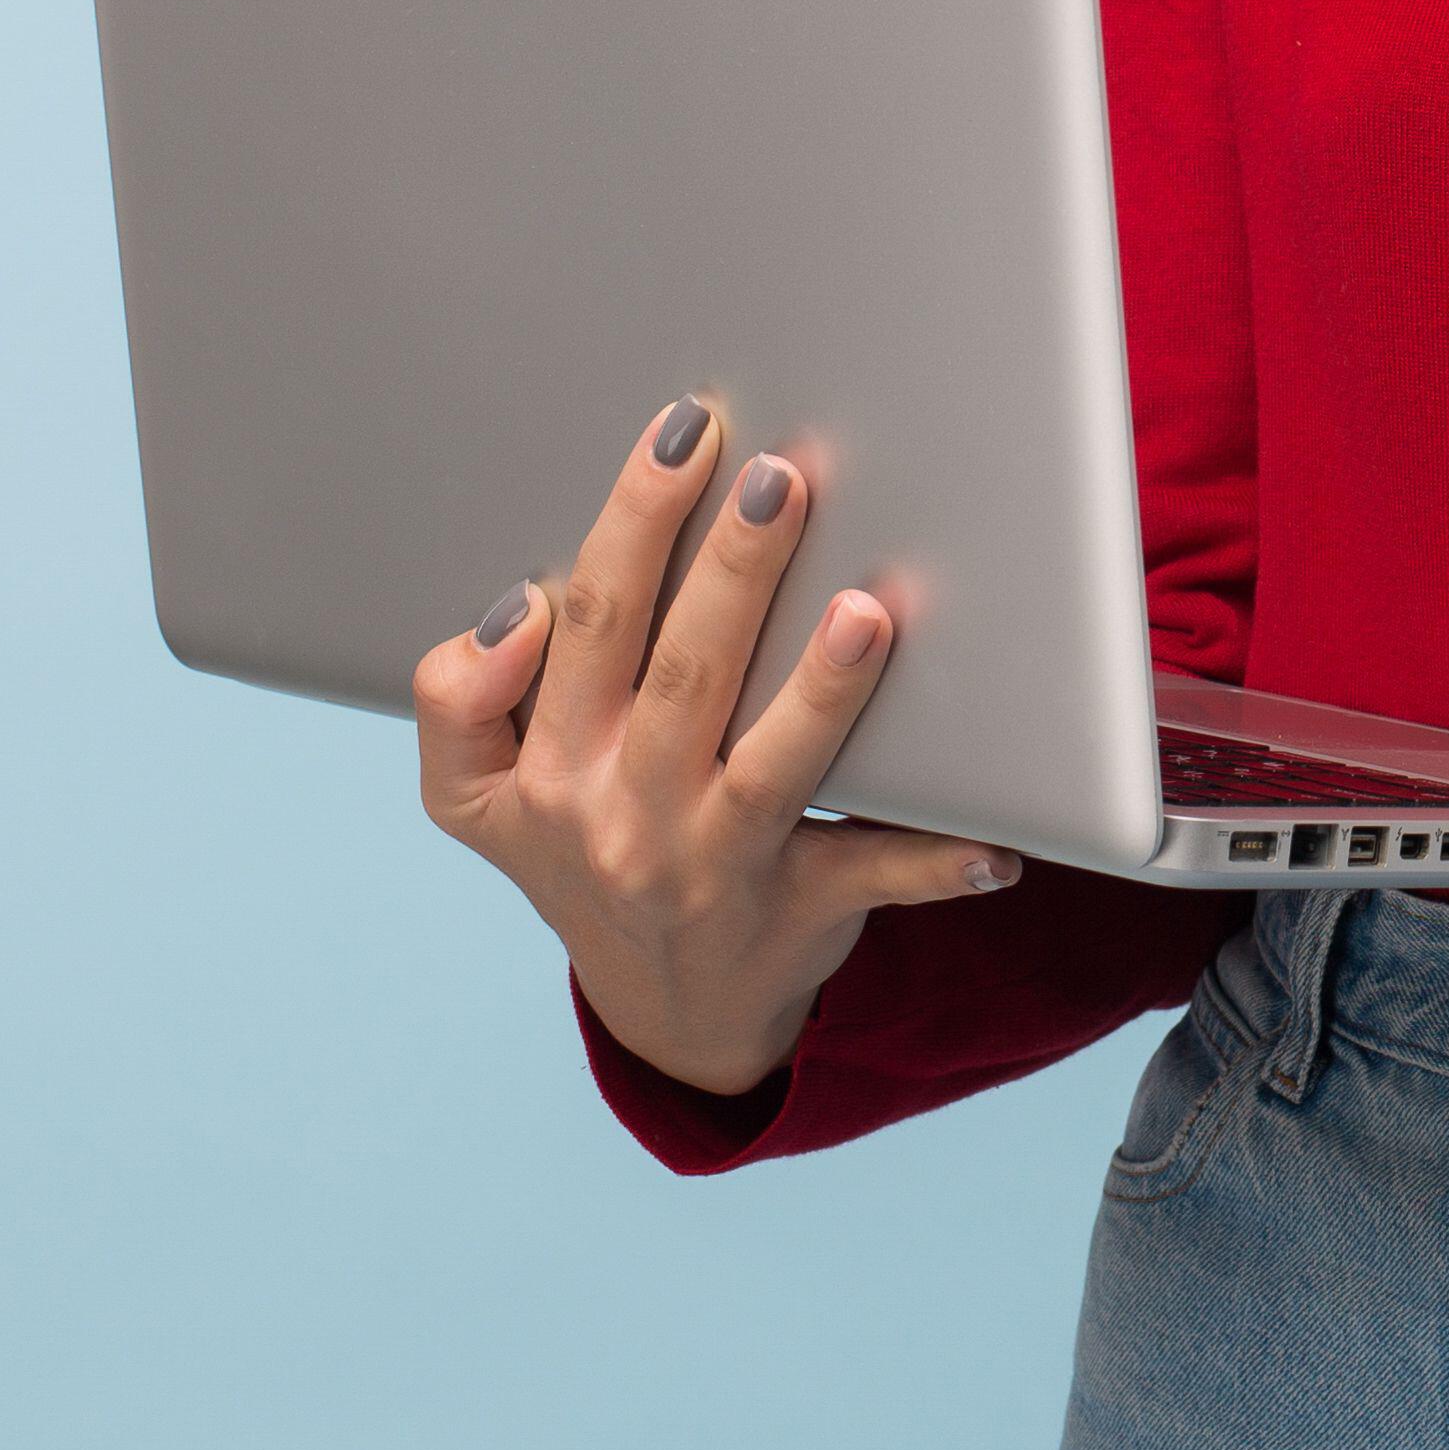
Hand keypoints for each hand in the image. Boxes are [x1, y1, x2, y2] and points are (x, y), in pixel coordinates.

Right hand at [410, 394, 1025, 1096]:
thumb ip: (454, 699)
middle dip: (733, 567)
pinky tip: (994, 837)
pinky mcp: (802, 912)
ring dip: (821, 687)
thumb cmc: (580, 853)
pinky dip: (937, 861)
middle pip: (682, 676)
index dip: (630, 528)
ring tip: (866, 609)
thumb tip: (512, 613)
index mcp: (550, 769)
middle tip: (783, 475)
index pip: (588, 626)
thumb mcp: (474, 798)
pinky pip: (876, 879)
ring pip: (771, 766)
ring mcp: (719, 867)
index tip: (680, 436)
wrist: (663, 1013)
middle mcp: (630, 816)